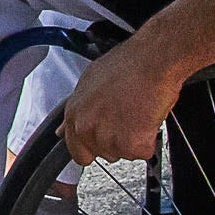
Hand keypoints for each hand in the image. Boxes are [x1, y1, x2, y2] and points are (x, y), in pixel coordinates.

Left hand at [60, 33, 187, 166]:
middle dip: (116, 141)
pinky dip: (149, 141)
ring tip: (137, 113)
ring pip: (124, 154)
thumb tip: (62, 129)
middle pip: (103, 154)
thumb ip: (77, 111)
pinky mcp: (131, 144)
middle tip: (126, 117)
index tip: (102, 141)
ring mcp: (107, 138)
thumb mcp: (89, 82)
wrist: (152, 61)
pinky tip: (147, 119)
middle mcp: (87, 128)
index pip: (76, 150)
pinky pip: (143, 153)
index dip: (92, 147)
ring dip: (134, 140)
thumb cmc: (127, 65)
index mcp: (74, 113)